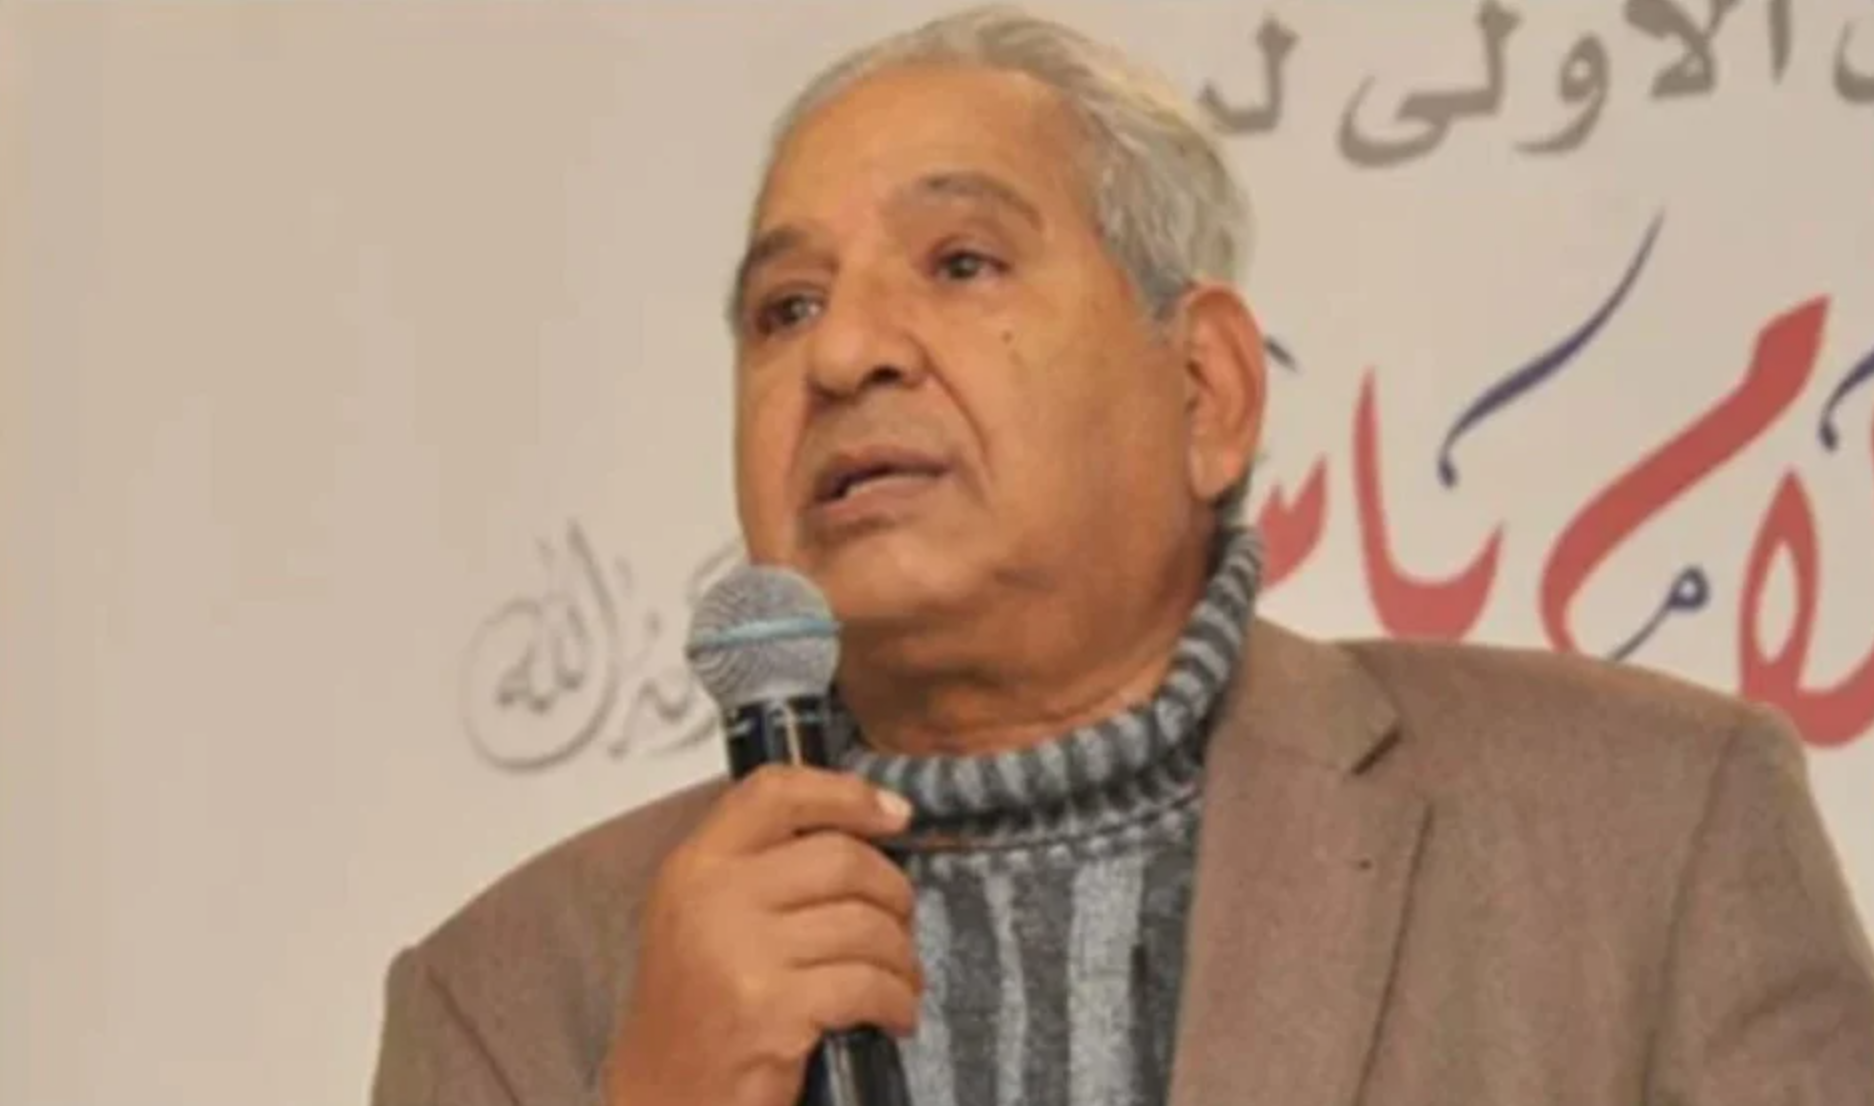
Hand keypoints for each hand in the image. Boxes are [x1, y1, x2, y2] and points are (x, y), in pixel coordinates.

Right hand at [602, 766, 920, 1105]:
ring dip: (901, 956)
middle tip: (901, 925)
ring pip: (865, 924)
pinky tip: (894, 1016)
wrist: (663, 1097)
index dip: (844, 793)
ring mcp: (739, 954)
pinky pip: (868, 985)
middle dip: (893, 892)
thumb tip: (867, 823)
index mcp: (694, 866)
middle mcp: (711, 899)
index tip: (893, 814)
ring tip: (899, 980)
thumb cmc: (698, 1009)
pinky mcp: (771, 1010)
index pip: (774, 792)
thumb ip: (762, 868)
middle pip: (841, 858)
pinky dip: (898, 1001)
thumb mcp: (706, 917)